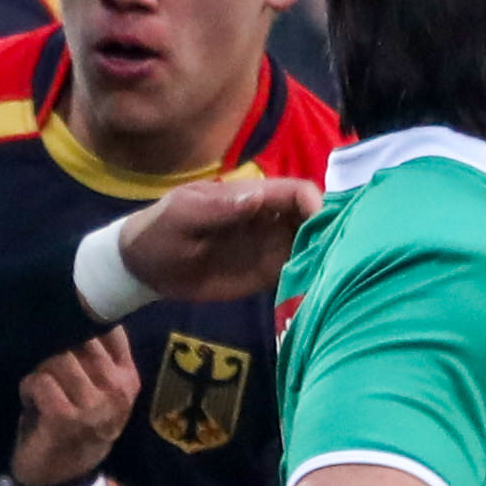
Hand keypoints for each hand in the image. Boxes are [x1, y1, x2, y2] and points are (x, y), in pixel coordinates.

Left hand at [12, 332, 137, 485]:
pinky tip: (31, 404)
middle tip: (47, 373)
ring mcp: (93, 406)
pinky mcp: (65, 418)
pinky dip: (29, 389)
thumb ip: (94, 356)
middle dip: (54, 350)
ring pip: (57, 358)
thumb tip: (73, 306)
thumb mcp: (97, 391)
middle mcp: (117, 390)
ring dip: (40, 372)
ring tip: (40, 392)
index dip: (80, 320)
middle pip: (79, 338)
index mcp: (127, 378)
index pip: (108, 328)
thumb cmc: (74, 427)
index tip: (62, 330)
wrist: (63, 481)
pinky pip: (40, 381)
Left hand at [115, 175, 317, 303]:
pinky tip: (317, 293)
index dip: (316, 203)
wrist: (143, 267)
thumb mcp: (182, 214)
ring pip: (310, 246)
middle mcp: (268, 220)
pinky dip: (309, 279)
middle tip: (341, 256)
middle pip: (313, 218)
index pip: (296, 192)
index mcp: (251, 196)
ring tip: (334, 278)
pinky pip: (295, 273)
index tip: (323, 225)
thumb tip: (258, 196)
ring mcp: (268, 248)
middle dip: (331, 231)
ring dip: (325, 257)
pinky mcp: (263, 275)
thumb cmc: (160, 231)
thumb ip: (218, 208)